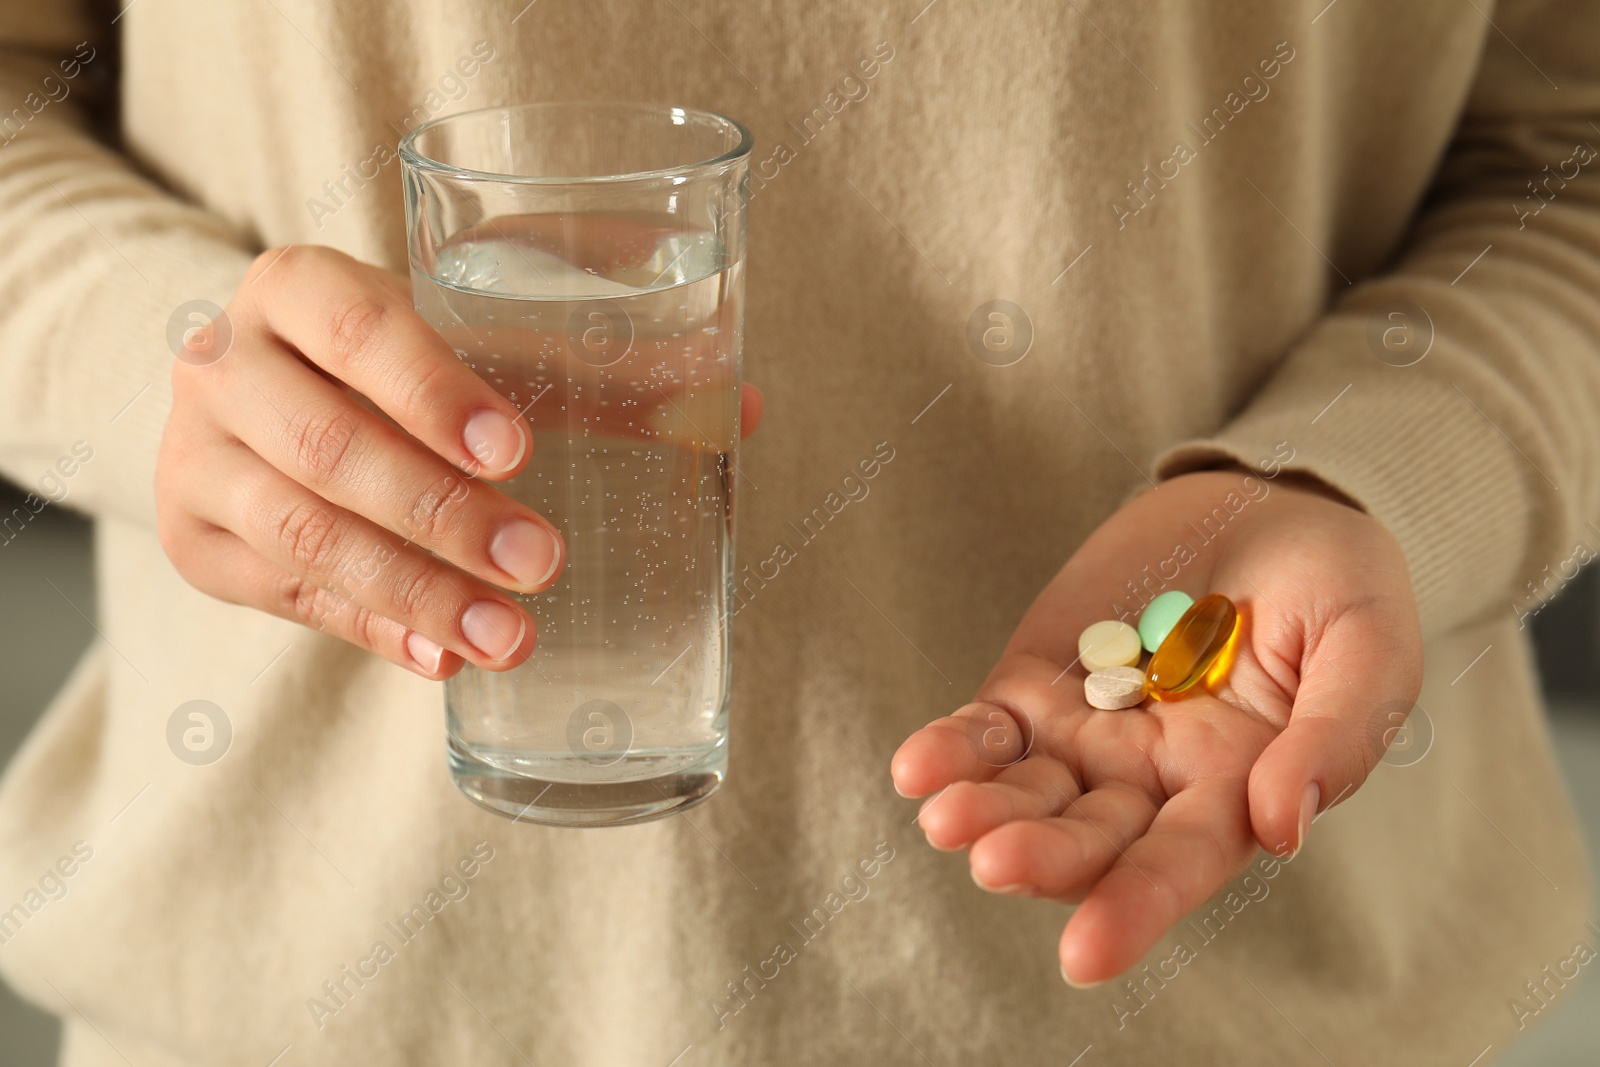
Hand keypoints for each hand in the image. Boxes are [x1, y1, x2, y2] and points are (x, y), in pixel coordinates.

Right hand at [156, 244, 762, 678]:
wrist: (256, 392)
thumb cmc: (394, 356)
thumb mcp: (471, 338)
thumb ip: (594, 369)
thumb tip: (747, 406)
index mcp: (294, 286)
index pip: (355, 328)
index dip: (433, 391)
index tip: (519, 452)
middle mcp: (224, 365)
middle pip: (328, 447)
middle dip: (444, 516)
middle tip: (544, 563)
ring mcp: (195, 459)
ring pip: (301, 537)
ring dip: (415, 593)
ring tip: (509, 636)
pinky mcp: (195, 544)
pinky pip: (286, 600)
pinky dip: (371, 631)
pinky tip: (441, 658)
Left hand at [889, 468, 1421, 985]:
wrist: (1273, 505)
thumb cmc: (1340, 587)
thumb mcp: (1370, 648)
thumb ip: (1336, 736)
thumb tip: (1282, 827)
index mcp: (1236, 792)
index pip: (1180, 864)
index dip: (1135, 908)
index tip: (1085, 955)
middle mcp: (1152, 780)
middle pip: (1088, 838)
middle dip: (1043, 857)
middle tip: (995, 861)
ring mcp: (1086, 733)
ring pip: (1025, 792)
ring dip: (982, 809)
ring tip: (942, 817)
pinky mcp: (1038, 683)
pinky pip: (987, 728)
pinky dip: (952, 748)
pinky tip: (916, 766)